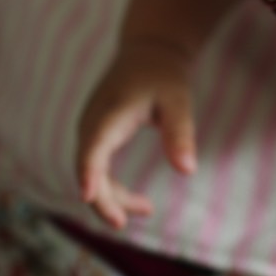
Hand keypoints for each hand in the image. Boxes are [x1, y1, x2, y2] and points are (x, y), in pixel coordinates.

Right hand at [75, 40, 197, 229]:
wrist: (148, 52)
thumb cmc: (163, 76)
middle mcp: (91, 124)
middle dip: (104, 200)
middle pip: (88, 169)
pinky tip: (140, 203)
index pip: (92, 149)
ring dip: (112, 198)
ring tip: (146, 211)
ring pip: (92, 173)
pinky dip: (114, 188)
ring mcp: (90, 131)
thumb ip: (181, 133)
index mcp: (109, 114)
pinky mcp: (96, 136)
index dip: (89, 173)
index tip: (88, 196)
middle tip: (124, 223)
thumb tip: (188, 170)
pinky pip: (97, 169)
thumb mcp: (178, 101)